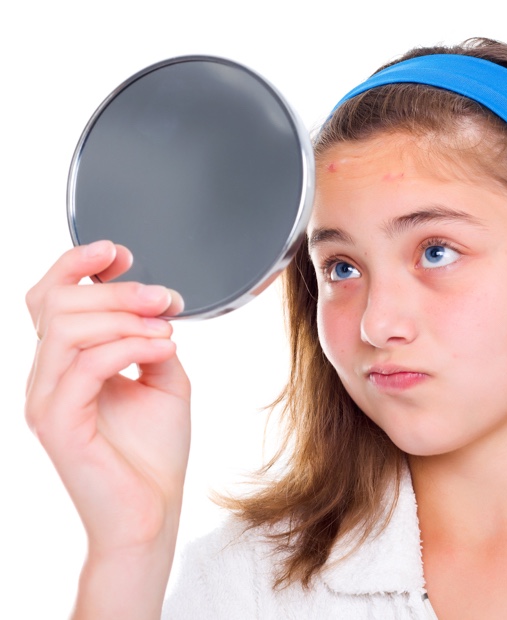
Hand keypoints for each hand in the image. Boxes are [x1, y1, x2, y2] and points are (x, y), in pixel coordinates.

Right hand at [25, 240, 190, 616]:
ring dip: (125, 316)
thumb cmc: (154, 453)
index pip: (51, 297)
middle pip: (59, 302)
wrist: (152, 511)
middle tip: (164, 298)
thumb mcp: (163, 379)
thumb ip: (151, 340)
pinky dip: (128, 346)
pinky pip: (85, 365)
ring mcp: (47, 399)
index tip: (121, 253)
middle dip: (117, 289)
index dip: (77, 263)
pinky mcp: (58, 423)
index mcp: (68, 363)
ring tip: (166, 328)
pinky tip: (162, 349)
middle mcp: (49, 377)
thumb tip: (155, 308)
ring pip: (67, 327)